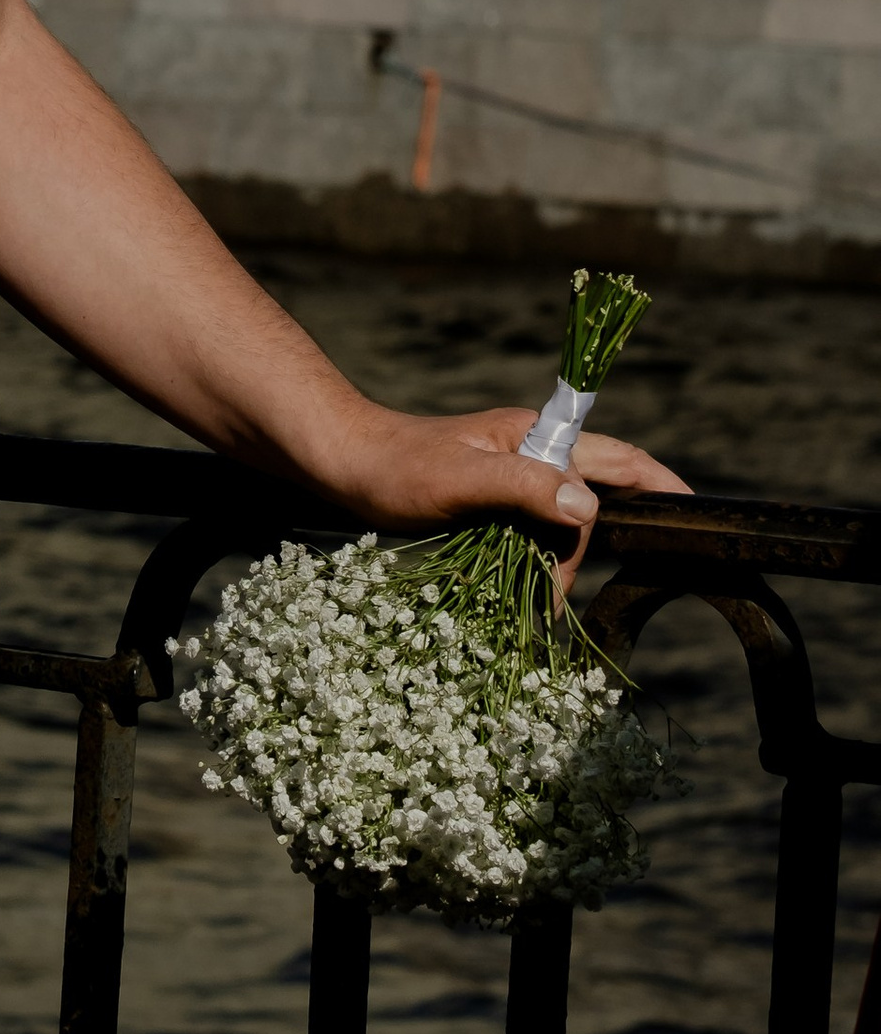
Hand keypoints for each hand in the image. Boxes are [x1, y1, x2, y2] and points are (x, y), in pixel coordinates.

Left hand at [324, 406, 693, 598]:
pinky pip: (527, 534)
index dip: (658, 482)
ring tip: (524, 598)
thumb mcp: (462, 479)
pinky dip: (527, 564)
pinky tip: (513, 590)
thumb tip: (589, 508)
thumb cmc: (395, 466)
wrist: (338, 464)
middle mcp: (530, 452)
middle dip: (577, 551)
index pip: (616, 457)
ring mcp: (510, 477)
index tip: (694, 511)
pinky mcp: (489, 502)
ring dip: (548, 564)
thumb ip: (525, 488)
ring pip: (557, 526)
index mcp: (535, 434)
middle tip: (549, 593)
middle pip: (588, 504)